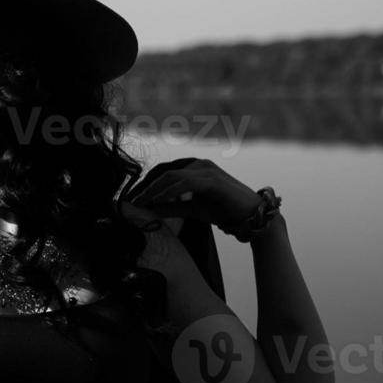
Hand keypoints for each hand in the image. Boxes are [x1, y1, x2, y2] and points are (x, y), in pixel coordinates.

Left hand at [125, 157, 260, 230]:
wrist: (252, 217)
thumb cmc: (224, 211)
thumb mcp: (192, 209)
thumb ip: (171, 207)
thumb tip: (149, 210)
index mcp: (194, 168)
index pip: (163, 172)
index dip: (146, 185)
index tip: (133, 199)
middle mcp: (199, 164)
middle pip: (163, 171)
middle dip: (145, 186)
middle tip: (131, 201)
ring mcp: (206, 170)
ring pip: (171, 175)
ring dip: (152, 189)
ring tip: (140, 203)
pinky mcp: (212, 180)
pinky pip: (184, 183)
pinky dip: (168, 192)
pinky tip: (157, 201)